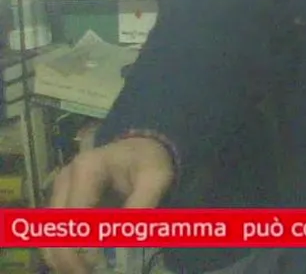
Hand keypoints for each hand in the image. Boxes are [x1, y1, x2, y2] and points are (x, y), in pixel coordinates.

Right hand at [43, 137, 175, 273]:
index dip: (81, 245)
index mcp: (87, 169)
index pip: (75, 216)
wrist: (142, 146)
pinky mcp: (61, 200)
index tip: (95, 266)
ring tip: (85, 271)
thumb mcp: (155, 178)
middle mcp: (65, 178)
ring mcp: (59, 189)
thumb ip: (141, 206)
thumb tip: (125, 242)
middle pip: (55, 227)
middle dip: (67, 257)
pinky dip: (65, 249)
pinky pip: (56, 230)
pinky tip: (82, 263)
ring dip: (62, 257)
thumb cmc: (149, 160)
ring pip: (49, 232)